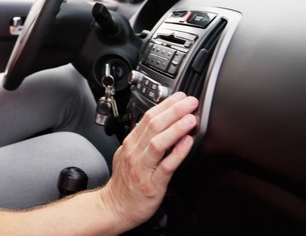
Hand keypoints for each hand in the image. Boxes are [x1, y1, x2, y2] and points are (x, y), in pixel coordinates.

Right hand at [100, 92, 198, 229]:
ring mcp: (142, 168)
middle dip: (174, 110)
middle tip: (190, 102)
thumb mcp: (129, 154)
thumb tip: (162, 124)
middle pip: (154, 125)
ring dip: (176, 128)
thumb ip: (144, 140)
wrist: (114, 208)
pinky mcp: (152, 184)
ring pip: (158, 143)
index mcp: (131, 143)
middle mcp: (135, 152)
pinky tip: (187, 143)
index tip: (180, 97)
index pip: (148, 117)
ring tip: (190, 119)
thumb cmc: (125, 183)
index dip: (166, 104)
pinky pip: (166, 166)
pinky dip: (177, 153)